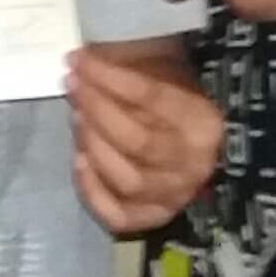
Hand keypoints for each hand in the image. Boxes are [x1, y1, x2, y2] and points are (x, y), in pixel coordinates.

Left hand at [65, 47, 222, 234]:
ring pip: (128, 179)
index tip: (79, 60)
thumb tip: (84, 61)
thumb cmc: (171, 97)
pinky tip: (79, 159)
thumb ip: (130, 68)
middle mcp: (194, 164)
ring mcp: (176, 195)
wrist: (191, 141)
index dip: (109, 76)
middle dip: (97, 109)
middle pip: (137, 140)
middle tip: (73, 84)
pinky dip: (94, 191)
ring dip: (94, 145)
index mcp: (203, 122)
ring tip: (76, 115)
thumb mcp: (162, 73)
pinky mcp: (154, 216)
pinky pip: (119, 215)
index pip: (152, 97)